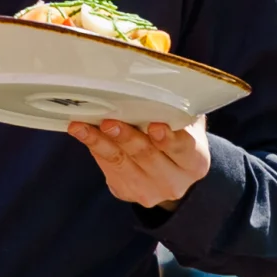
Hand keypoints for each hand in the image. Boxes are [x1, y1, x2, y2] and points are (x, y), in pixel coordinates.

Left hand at [66, 117, 210, 211]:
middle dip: (127, 138)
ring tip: (82, 127)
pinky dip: (94, 148)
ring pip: (122, 164)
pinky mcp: (126, 192)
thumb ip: (177, 110)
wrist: (171, 172)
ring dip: (100, 143)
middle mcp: (175, 182)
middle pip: (148, 157)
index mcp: (195, 162)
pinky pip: (108, 168)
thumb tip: (155, 85)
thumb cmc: (178, 136)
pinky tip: (81, 133)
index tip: (154, 126)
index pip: (183, 149)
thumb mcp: (187, 123)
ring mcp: (149, 191)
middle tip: (109, 123)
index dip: (169, 139)